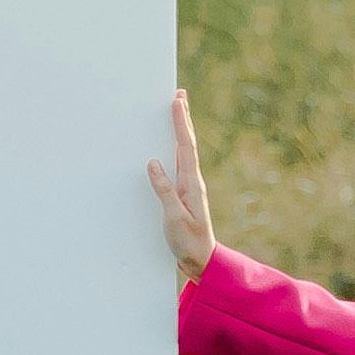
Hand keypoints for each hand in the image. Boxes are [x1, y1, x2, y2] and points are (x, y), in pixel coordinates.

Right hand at [148, 89, 215, 286]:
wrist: (202, 260)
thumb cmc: (188, 242)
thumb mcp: (174, 218)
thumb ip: (164, 191)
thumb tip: (153, 163)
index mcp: (191, 184)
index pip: (185, 147)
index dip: (180, 123)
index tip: (176, 101)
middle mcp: (192, 180)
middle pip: (187, 143)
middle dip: (183, 118)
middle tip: (179, 94)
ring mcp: (189, 186)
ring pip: (184, 150)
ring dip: (180, 129)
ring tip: (177, 110)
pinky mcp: (184, 193)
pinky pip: (179, 162)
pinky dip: (175, 147)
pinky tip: (172, 144)